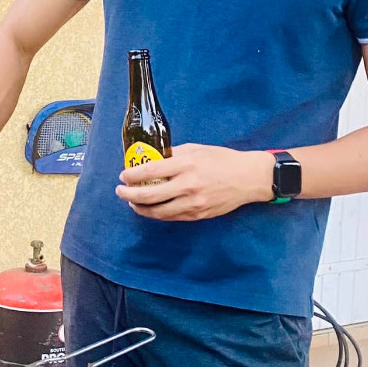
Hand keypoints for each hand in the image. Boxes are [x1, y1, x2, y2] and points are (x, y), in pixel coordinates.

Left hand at [116, 143, 274, 220]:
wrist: (247, 178)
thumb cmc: (222, 159)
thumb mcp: (196, 149)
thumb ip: (174, 155)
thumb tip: (153, 159)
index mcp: (186, 165)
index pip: (151, 171)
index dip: (132, 175)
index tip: (123, 175)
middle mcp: (188, 185)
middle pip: (150, 195)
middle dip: (129, 194)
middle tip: (120, 191)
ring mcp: (193, 203)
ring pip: (158, 211)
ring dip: (141, 208)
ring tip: (132, 202)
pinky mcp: (198, 215)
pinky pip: (172, 217)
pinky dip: (158, 214)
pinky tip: (151, 208)